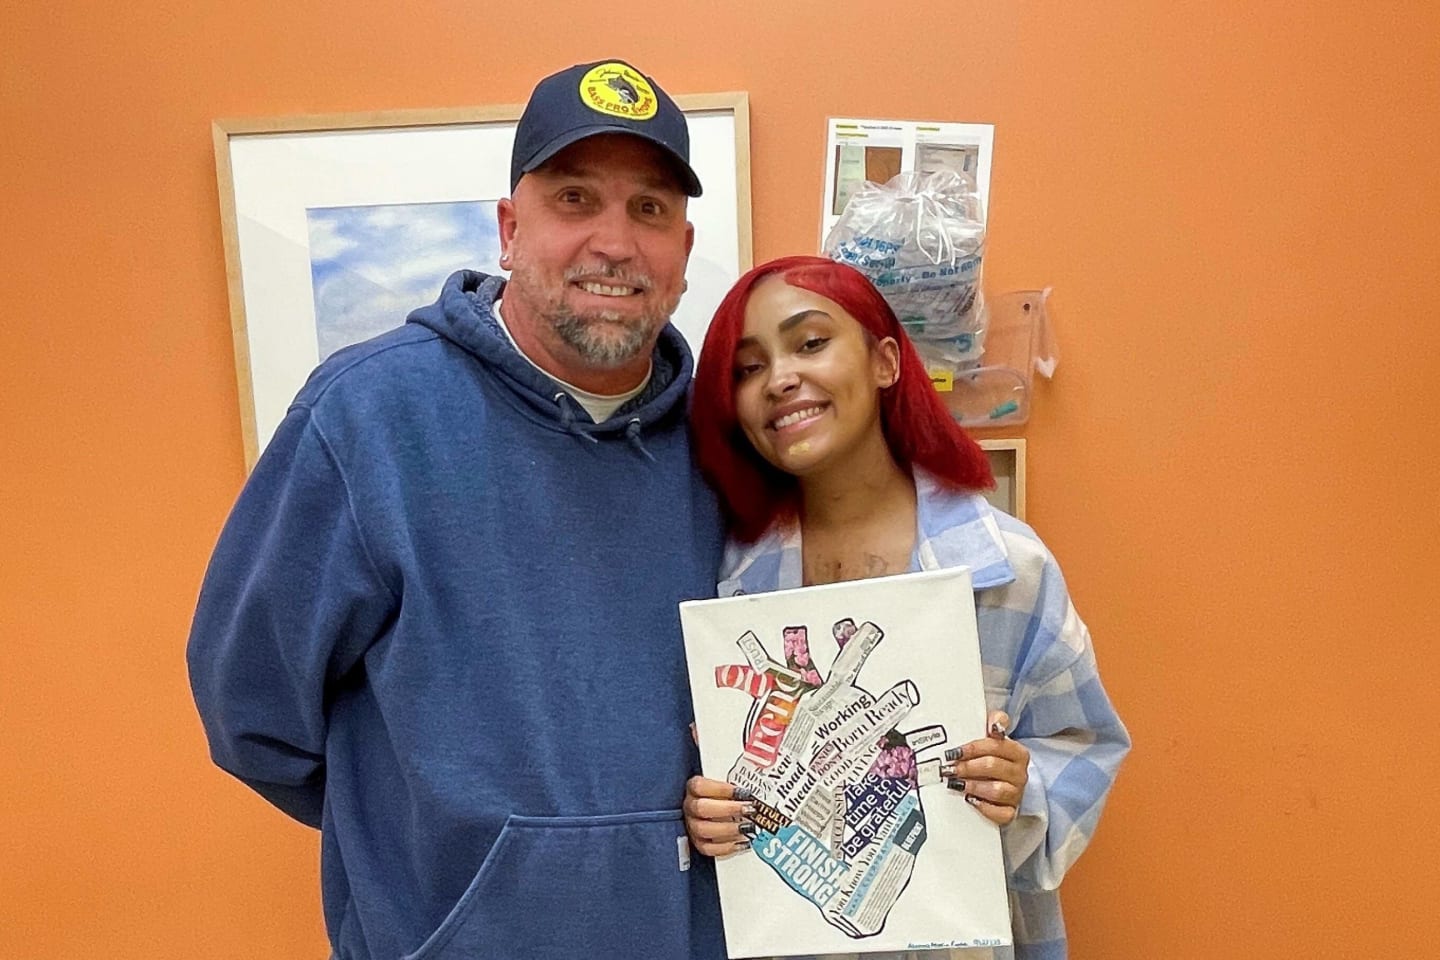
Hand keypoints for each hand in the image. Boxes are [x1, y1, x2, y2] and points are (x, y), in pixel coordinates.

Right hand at [683, 775, 754, 857]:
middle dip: (728, 809)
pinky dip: (726, 846)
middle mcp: (690, 807)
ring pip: (703, 830)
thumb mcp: (728, 785)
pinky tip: (742, 842)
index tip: (743, 793)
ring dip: (728, 829)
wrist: (717, 811)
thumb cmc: (723, 796)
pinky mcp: (699, 843)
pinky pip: (708, 848)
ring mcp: (692, 826)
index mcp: (693, 788)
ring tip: (747, 827)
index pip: (700, 787)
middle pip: (701, 808)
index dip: (722, 789)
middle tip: (748, 810)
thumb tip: (749, 794)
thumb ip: (734, 789)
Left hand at [942, 710, 1029, 825]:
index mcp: (1018, 753)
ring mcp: (1016, 794)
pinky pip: (1000, 813)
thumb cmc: (992, 758)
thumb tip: (995, 725)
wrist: (1002, 783)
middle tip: (949, 768)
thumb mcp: (993, 736)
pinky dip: (984, 808)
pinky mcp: (1010, 812)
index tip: (954, 751)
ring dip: (973, 786)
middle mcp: (1019, 774)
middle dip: (967, 767)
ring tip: (956, 784)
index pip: (996, 746)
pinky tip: (970, 800)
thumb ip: (996, 722)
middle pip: (993, 767)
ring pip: (996, 791)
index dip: (973, 748)